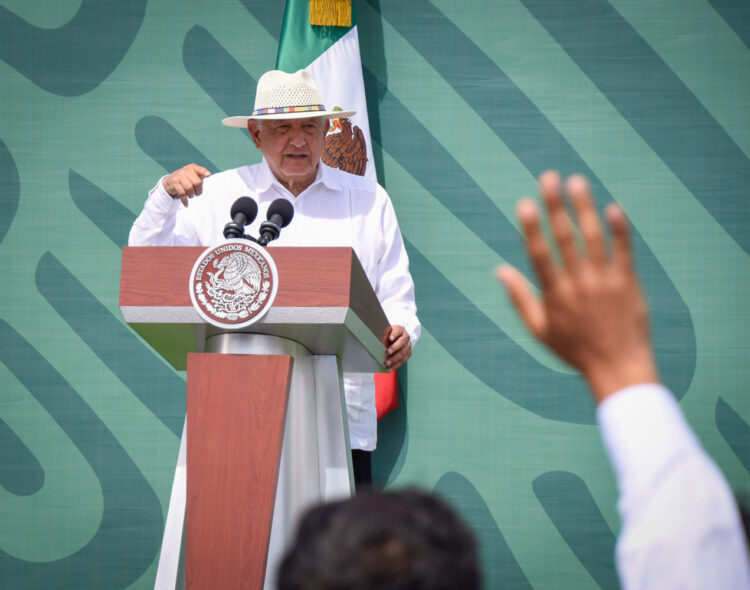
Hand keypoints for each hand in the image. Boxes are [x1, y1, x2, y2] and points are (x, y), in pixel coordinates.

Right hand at [162, 163, 210, 206]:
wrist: (170, 181)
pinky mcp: (174, 183)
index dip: (204, 172)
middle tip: (197, 194)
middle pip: (197, 182)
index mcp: (192, 168)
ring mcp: (179, 176)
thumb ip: (201, 176)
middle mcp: (186, 170)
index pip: (200, 170)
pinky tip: (186, 204)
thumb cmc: (186, 179)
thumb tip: (208, 175)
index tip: (208, 175)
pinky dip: (185, 200)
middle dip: (199, 191)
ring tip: (191, 196)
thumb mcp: (193, 175)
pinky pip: (182, 193)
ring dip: (191, 195)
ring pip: (189, 188)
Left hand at [384, 325, 411, 371]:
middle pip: (401, 342)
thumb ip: (383, 334)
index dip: (394, 334)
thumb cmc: (389, 334)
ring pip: (403, 353)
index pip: (398, 331)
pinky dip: (396, 365)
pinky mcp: (408, 354)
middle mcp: (406, 337)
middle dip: (394, 348)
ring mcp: (408, 346)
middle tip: (387, 352)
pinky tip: (389, 368)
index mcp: (400, 330)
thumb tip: (377, 340)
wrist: (397, 338)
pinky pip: (403, 361)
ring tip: (386, 363)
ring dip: (394, 359)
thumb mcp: (386, 332)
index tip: (389, 338)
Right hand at [496, 171, 657, 402]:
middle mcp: (579, 284)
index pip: (540, 254)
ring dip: (584, 208)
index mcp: (554, 294)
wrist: (618, 367)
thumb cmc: (574, 350)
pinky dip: (620, 229)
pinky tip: (613, 207)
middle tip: (549, 177)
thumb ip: (519, 298)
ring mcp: (605, 281)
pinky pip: (624, 250)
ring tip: (577, 182)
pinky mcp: (628, 283)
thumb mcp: (539, 330)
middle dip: (555, 206)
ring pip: (593, 237)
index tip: (525, 203)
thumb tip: (499, 270)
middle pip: (565, 238)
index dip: (532, 227)